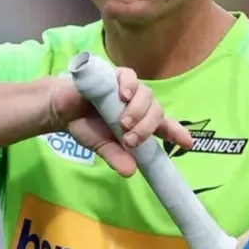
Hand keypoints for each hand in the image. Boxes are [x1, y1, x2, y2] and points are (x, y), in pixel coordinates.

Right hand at [47, 68, 193, 176]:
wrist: (61, 109)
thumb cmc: (85, 125)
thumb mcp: (101, 145)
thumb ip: (116, 156)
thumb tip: (130, 172)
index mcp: (139, 121)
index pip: (164, 126)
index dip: (177, 133)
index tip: (188, 144)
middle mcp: (137, 104)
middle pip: (156, 111)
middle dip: (147, 127)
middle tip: (129, 139)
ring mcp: (127, 89)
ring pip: (147, 94)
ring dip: (138, 110)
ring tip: (123, 122)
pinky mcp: (114, 76)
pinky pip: (129, 76)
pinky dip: (129, 85)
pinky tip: (123, 94)